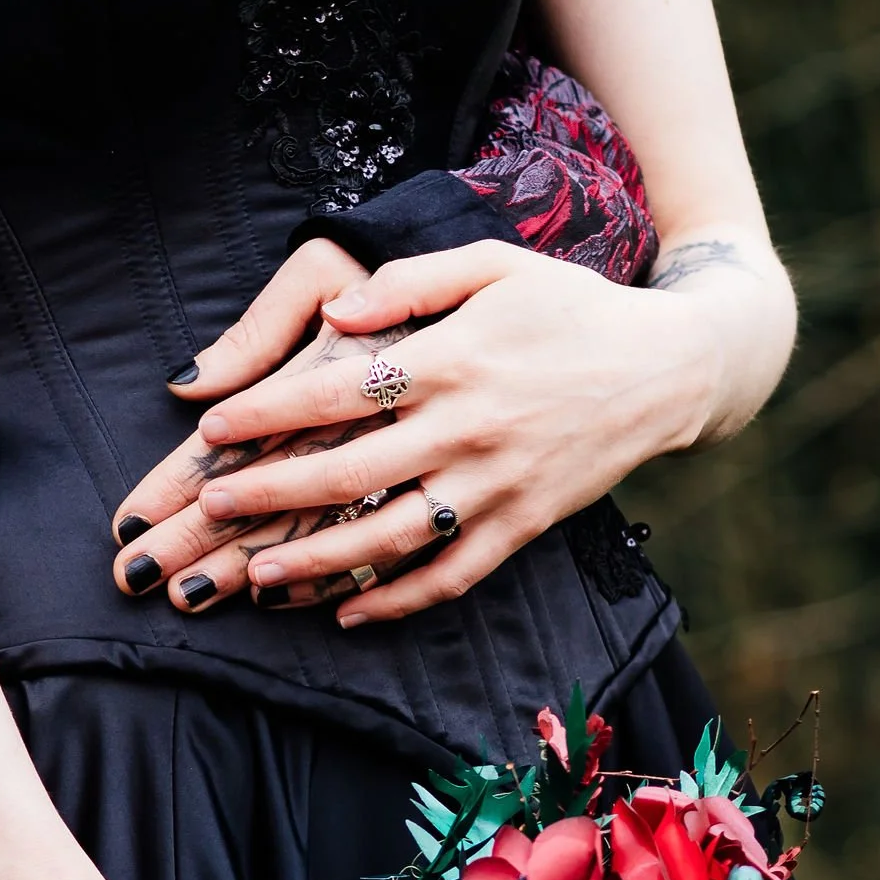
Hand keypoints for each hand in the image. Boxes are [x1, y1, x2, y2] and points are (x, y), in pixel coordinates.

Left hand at [112, 241, 720, 632]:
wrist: (669, 367)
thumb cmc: (568, 307)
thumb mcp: (492, 265)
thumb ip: (409, 282)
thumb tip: (335, 313)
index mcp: (453, 359)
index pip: (340, 391)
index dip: (270, 412)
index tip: (213, 428)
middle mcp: (470, 427)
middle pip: (351, 472)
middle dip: (271, 493)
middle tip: (210, 505)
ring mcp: (498, 484)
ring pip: (393, 538)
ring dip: (319, 561)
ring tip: (257, 575)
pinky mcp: (525, 526)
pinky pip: (453, 575)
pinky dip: (398, 601)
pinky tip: (347, 613)